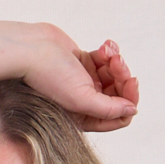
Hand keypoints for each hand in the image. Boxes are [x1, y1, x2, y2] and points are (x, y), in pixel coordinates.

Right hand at [18, 28, 138, 132]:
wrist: (31, 49)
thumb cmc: (50, 76)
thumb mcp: (82, 99)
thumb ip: (109, 109)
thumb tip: (132, 110)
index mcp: (84, 117)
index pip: (119, 117)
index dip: (130, 99)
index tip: (131, 81)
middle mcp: (86, 103)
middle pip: (120, 94)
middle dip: (122, 75)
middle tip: (116, 61)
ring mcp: (86, 82)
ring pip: (115, 75)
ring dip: (116, 60)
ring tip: (106, 51)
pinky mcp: (84, 64)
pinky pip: (107, 60)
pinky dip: (109, 51)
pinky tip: (104, 46)